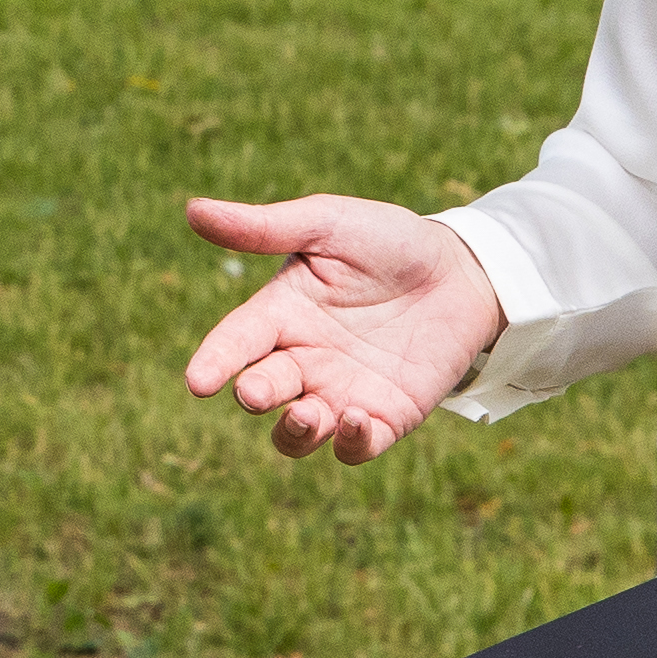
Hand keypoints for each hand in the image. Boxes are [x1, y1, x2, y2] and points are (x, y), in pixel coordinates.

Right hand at [180, 194, 506, 464]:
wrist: (464, 270)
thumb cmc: (389, 241)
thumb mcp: (327, 224)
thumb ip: (264, 227)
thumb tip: (191, 209)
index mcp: (281, 314)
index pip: (236, 342)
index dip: (215, 361)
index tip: (198, 381)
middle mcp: (304, 360)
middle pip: (263, 391)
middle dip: (255, 395)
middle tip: (255, 390)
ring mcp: (342, 393)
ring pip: (299, 433)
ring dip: (294, 431)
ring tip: (308, 414)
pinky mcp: (387, 417)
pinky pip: (357, 448)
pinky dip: (351, 443)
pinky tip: (357, 419)